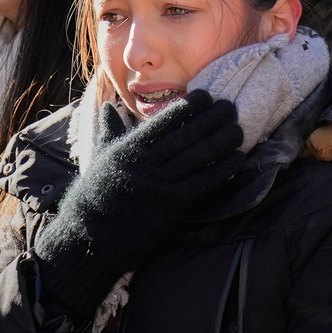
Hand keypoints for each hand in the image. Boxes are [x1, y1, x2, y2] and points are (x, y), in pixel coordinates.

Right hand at [35, 89, 244, 318]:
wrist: (93, 236)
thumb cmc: (96, 194)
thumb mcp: (100, 157)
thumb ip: (109, 129)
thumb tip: (109, 104)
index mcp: (131, 148)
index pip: (166, 121)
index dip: (189, 107)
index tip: (206, 96)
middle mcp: (148, 162)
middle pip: (187, 135)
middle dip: (212, 119)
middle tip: (231, 107)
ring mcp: (161, 184)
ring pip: (199, 156)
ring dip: (222, 141)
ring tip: (238, 128)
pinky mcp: (173, 205)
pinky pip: (203, 182)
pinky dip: (222, 169)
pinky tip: (237, 159)